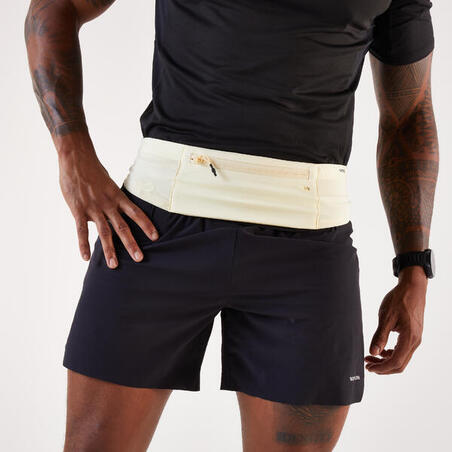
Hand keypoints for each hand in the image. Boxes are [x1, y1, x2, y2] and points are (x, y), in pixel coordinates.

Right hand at [58, 146, 158, 268]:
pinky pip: (81, 230)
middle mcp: (108, 204)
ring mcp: (93, 208)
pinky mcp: (78, 210)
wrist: (76, 158)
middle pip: (123, 227)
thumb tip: (117, 210)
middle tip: (139, 259)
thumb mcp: (109, 183)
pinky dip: (84, 244)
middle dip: (131, 244)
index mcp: (118, 196)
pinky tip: (86, 257)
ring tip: (114, 265)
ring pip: (104, 232)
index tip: (156, 237)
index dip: (146, 225)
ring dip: (110, 250)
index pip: (136, 212)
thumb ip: (113, 198)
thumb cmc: (93, 170)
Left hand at [365, 266, 426, 373]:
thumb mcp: (385, 317)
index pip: (396, 362)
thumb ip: (379, 336)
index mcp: (409, 338)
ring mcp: (416, 338)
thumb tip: (373, 352)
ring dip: (386, 361)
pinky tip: (382, 349)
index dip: (381, 368)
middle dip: (383, 367)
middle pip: (400, 364)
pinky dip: (392, 354)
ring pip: (402, 358)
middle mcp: (415, 341)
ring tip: (372, 356)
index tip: (369, 367)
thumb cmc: (399, 299)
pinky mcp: (414, 335)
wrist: (413, 288)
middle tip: (368, 364)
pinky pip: (404, 350)